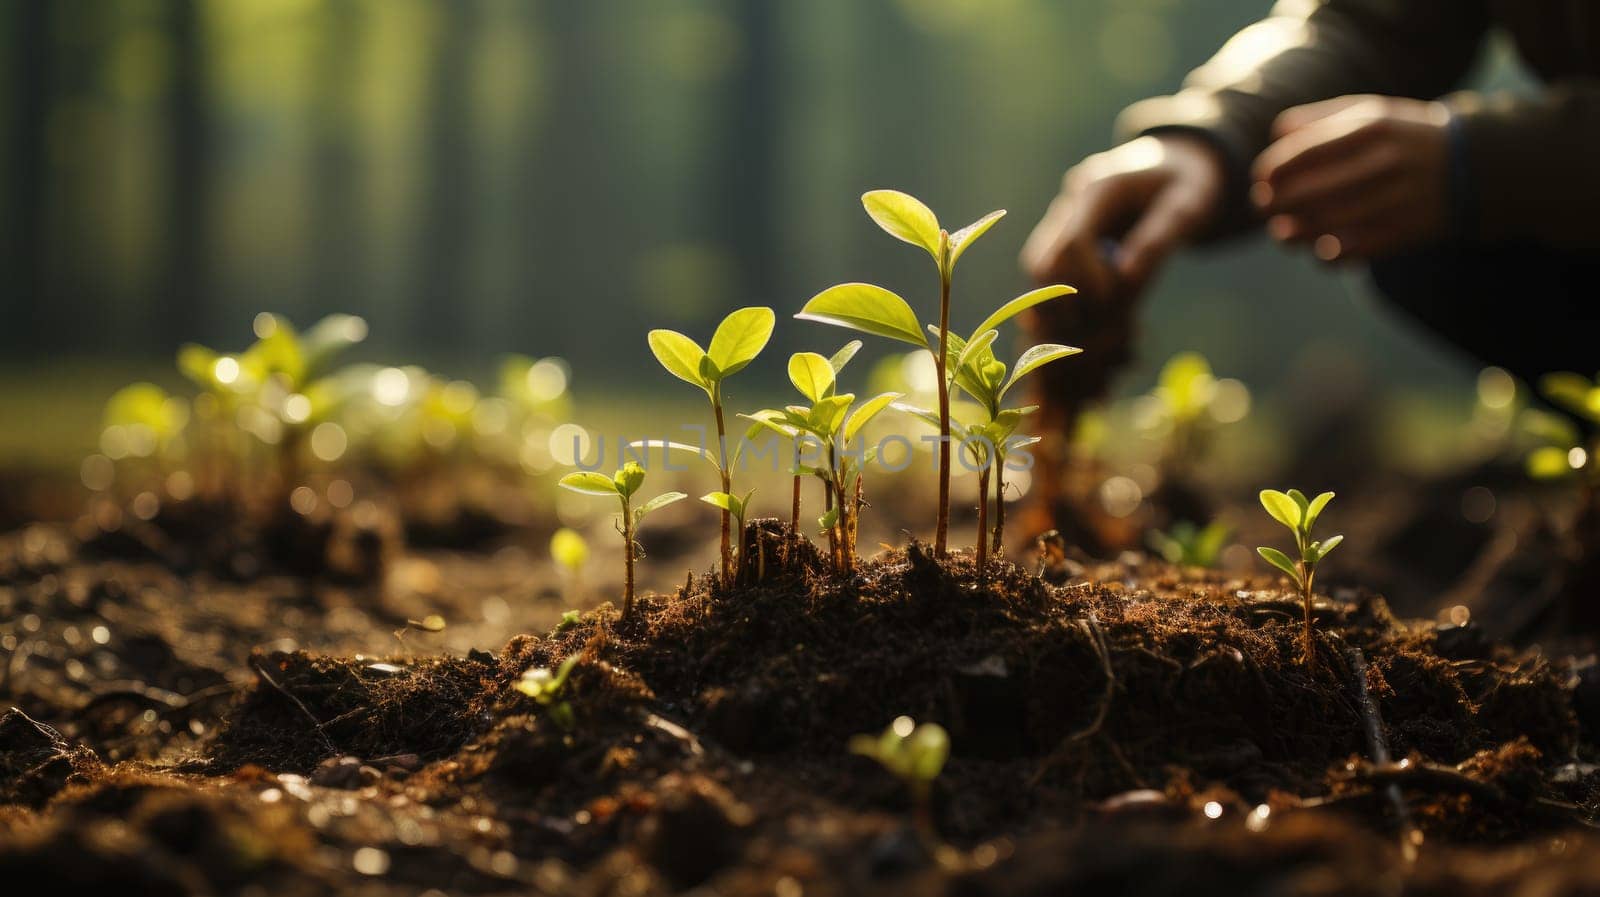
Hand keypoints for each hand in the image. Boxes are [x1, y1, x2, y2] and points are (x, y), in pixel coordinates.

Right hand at [1021, 134, 1224, 297]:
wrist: (1175, 164)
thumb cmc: (1187, 184)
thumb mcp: (1187, 208)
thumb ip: (1156, 240)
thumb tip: (1125, 275)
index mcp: (1099, 190)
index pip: (1072, 243)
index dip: (1087, 280)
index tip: (1114, 301)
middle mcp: (1071, 203)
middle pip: (1043, 262)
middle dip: (1073, 296)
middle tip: (1110, 313)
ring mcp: (1062, 219)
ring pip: (1040, 270)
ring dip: (1067, 300)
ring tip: (1108, 309)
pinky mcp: (1063, 235)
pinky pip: (1050, 273)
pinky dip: (1069, 294)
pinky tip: (1103, 301)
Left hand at [1253, 95, 1449, 261]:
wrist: (1474, 166)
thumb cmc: (1404, 137)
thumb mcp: (1371, 114)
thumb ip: (1321, 119)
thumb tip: (1275, 134)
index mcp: (1374, 127)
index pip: (1306, 151)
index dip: (1273, 170)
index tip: (1261, 179)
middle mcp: (1386, 162)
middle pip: (1312, 191)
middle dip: (1278, 203)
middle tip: (1263, 207)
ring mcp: (1398, 199)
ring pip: (1329, 224)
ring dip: (1295, 233)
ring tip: (1281, 232)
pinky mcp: (1406, 232)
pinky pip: (1354, 251)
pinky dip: (1327, 255)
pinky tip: (1317, 249)